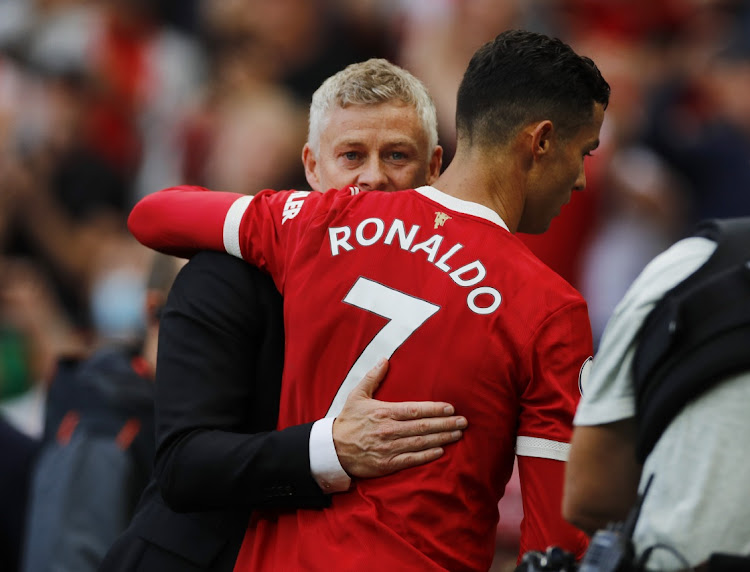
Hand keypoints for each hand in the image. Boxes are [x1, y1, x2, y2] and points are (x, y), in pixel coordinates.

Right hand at [332, 358, 466, 477]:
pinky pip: (411, 459)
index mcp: (384, 412)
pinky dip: (426, 456)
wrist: (332, 449)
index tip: (451, 408)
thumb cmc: (347, 421)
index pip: (414, 410)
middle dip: (445, 424)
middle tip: (463, 422)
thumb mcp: (357, 395)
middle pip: (422, 427)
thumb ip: (373, 377)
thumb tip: (385, 359)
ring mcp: (388, 448)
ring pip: (420, 443)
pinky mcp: (387, 463)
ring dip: (441, 438)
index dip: (434, 409)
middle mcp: (388, 430)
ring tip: (457, 435)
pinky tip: (440, 451)